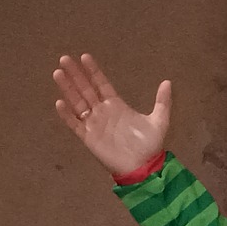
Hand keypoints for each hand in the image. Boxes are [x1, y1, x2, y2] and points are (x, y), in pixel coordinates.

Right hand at [52, 53, 170, 176]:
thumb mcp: (159, 122)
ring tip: (58, 73)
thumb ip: (162, 102)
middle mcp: (103, 112)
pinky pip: (75, 124)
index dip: (93, 71)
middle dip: (76, 75)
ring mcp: (95, 124)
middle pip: (86, 89)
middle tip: (65, 59)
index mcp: (117, 106)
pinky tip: (60, 102)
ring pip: (77, 103)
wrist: (144, 169)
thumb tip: (168, 82)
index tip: (85, 57)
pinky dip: (67, 115)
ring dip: (68, 89)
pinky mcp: (89, 138)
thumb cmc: (150, 147)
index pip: (102, 84)